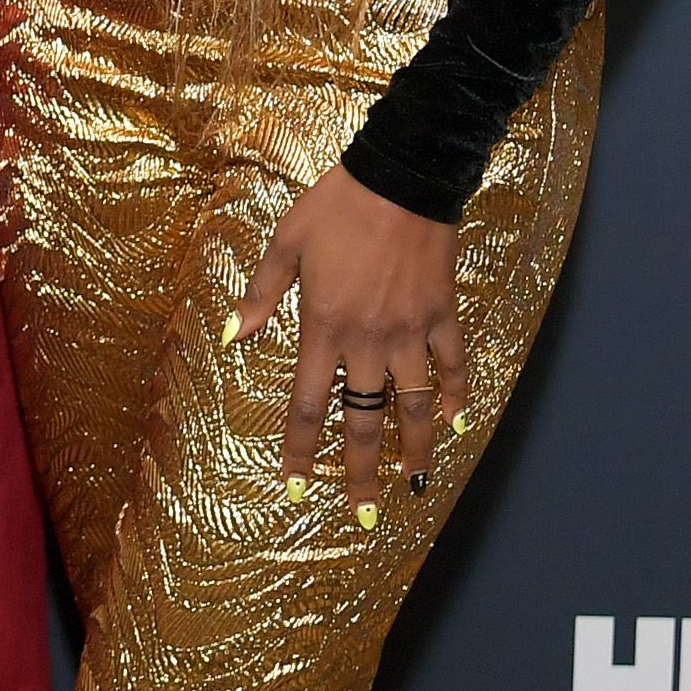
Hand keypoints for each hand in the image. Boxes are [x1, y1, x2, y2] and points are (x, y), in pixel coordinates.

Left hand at [239, 163, 460, 516]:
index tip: (295, 484)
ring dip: (415, 447)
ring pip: (415, 404)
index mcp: (323, 324)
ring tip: (413, 482)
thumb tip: (235, 335)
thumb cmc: (336, 205)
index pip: (308, 402)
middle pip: (363, 419)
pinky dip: (456, 394)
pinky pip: (452, 364)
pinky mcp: (442, 314)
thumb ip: (260, 294)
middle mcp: (367, 338)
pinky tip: (456, 421)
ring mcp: (410, 330)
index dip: (301, 448)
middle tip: (361, 514)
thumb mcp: (285, 242)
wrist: (400, 176)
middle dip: (360, 472)